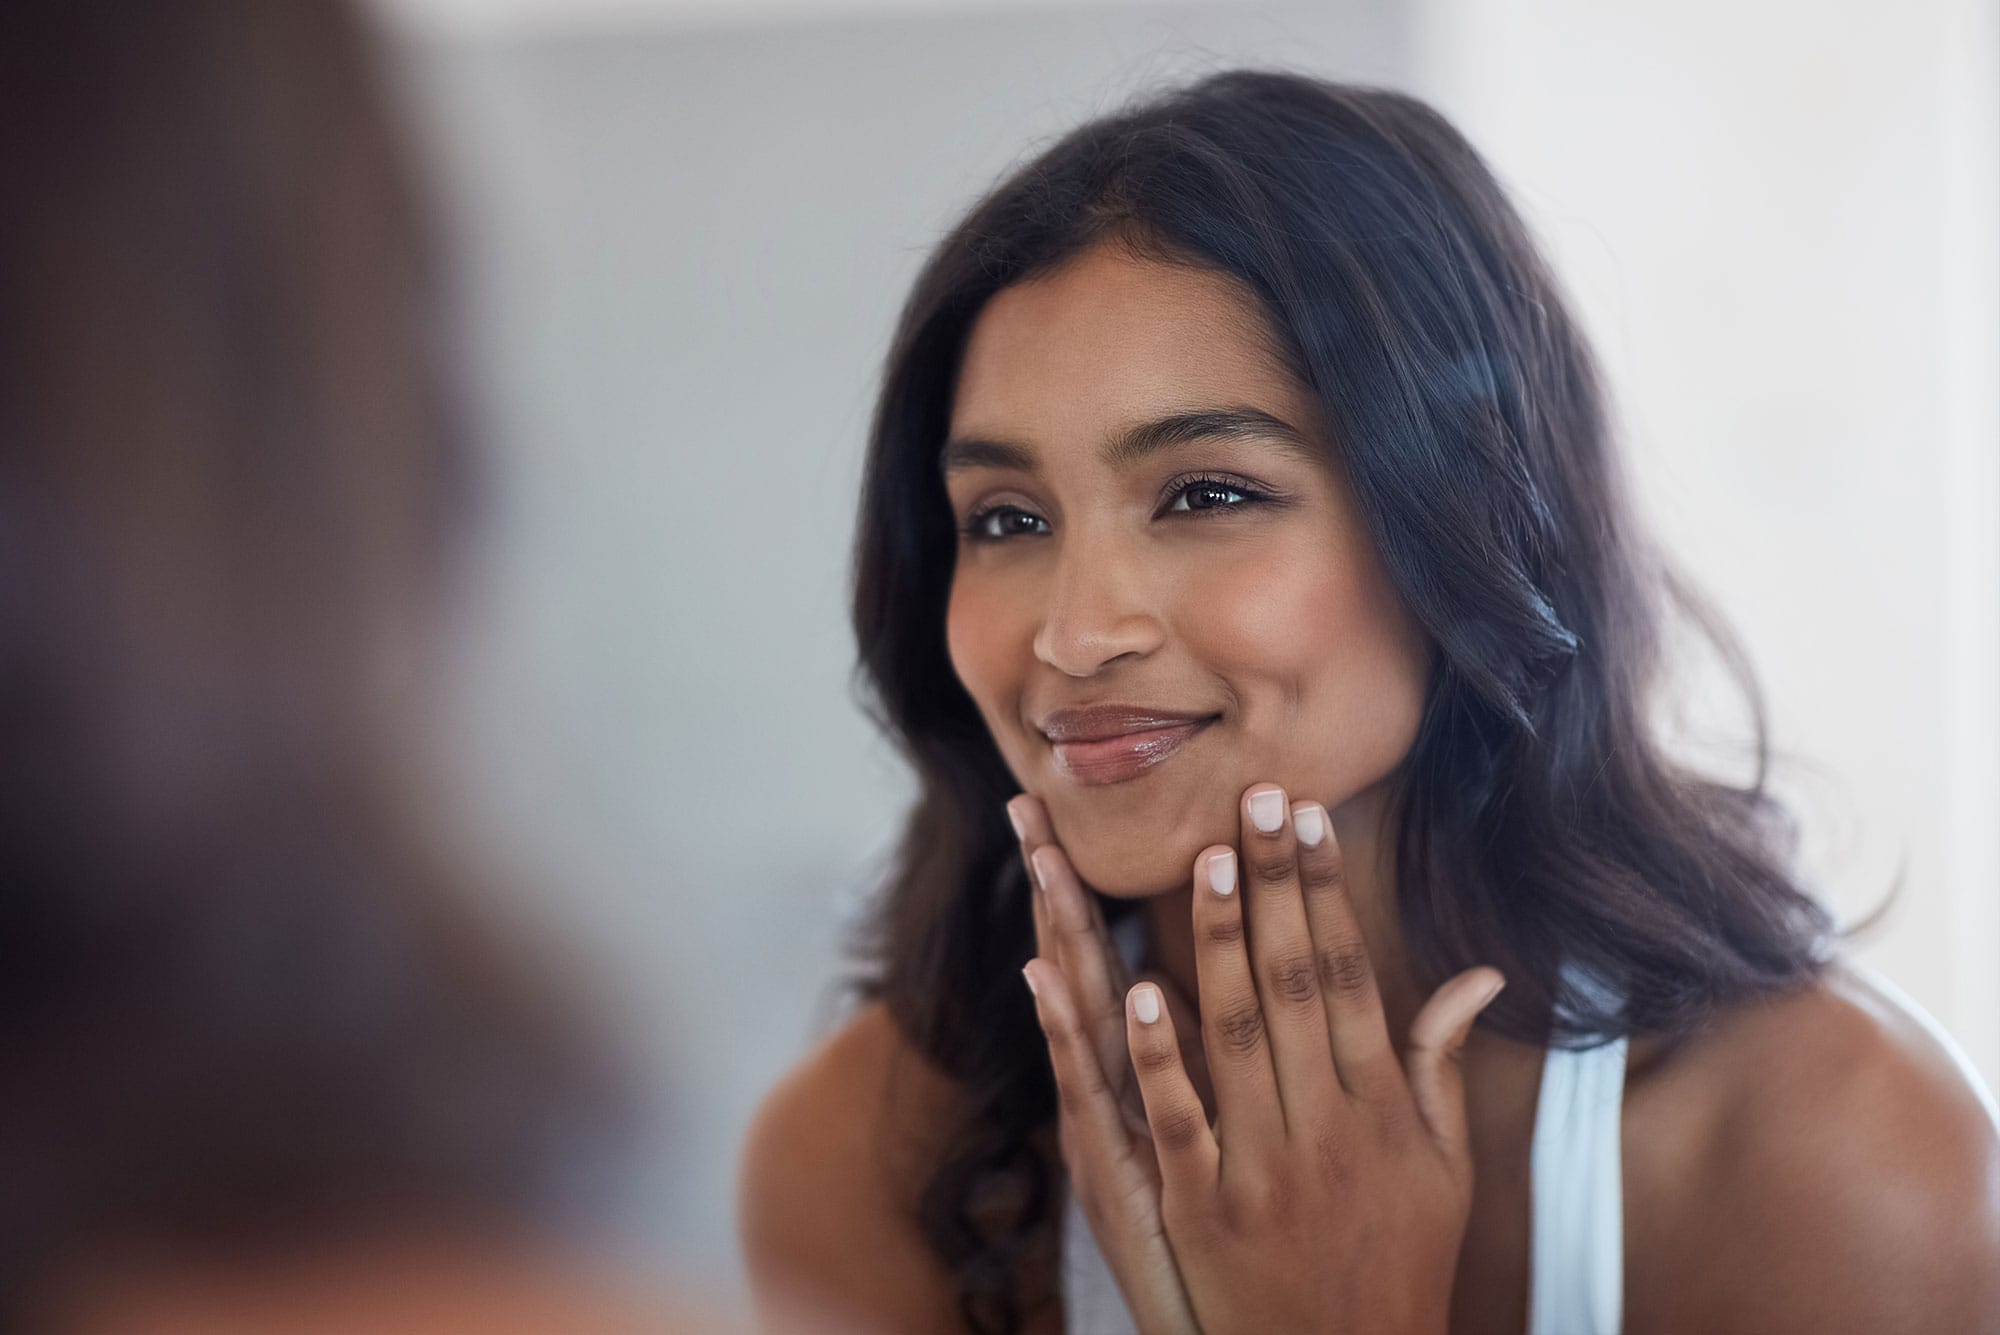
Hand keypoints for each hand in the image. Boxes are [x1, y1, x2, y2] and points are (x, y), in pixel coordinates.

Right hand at [1011, 793, 1206, 1334]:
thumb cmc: (1221, 1251)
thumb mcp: (1203, 1149)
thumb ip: (1196, 1066)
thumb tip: (1168, 990)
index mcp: (1132, 1079)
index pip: (1106, 960)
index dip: (1080, 891)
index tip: (1054, 817)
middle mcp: (1107, 1096)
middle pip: (1079, 970)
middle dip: (1056, 887)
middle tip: (1027, 804)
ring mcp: (1107, 1131)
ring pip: (1082, 1016)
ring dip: (1065, 934)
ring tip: (1043, 859)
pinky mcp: (1121, 1176)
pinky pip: (1106, 1095)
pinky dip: (1094, 1040)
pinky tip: (1076, 982)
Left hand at [1022, 782, 1504, 1334]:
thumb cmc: (1400, 1262)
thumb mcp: (1445, 1169)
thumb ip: (1441, 1066)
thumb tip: (1478, 977)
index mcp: (1385, 1108)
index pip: (1350, 976)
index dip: (1326, 895)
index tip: (1307, 821)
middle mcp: (1331, 1128)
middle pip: (1296, 986)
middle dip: (1276, 888)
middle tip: (1255, 800)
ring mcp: (1266, 1170)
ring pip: (1239, 1038)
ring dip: (1223, 946)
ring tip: (1209, 862)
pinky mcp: (1204, 1213)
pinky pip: (1179, 1121)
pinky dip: (1158, 1055)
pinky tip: (1139, 987)